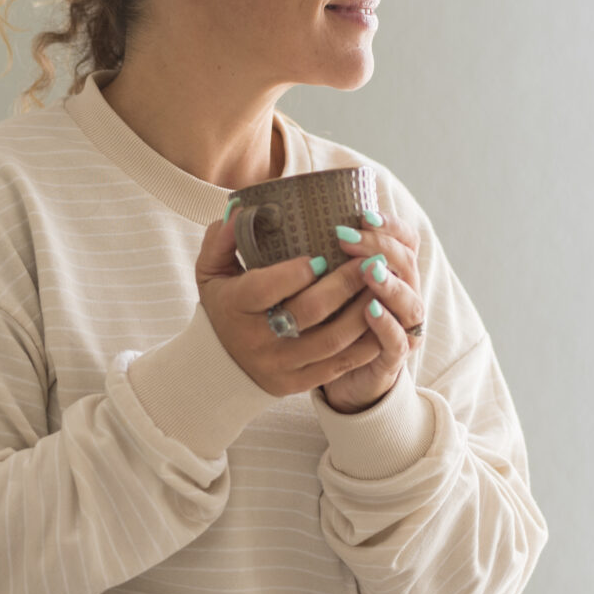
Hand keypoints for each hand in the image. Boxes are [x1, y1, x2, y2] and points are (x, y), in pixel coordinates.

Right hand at [193, 215, 382, 398]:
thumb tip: (240, 211)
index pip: (266, 288)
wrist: (220, 364)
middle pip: (309, 312)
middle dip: (345, 285)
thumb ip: (222, 239)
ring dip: (363, 312)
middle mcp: (257, 340)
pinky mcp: (297, 383)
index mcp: (235, 307)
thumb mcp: (211, 271)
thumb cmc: (224, 306)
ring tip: (381, 286)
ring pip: (332, 340)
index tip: (324, 256)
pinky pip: (340, 364)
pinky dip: (365, 342)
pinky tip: (380, 318)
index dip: (296, 272)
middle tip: (369, 262)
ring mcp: (280, 365)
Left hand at [318, 209, 425, 413]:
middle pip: (407, 262)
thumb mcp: (315, 278)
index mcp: (390, 267)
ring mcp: (402, 325)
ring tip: (369, 270)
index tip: (361, 215)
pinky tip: (370, 311)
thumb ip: (301, 247)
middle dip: (381, 247)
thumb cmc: (323, 315)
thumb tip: (247, 208)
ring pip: (409, 301)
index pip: (405, 238)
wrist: (339, 372)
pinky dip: (387, 325)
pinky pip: (397, 340)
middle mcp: (403, 293)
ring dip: (390, 284)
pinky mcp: (393, 355)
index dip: (389, 225)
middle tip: (348, 238)